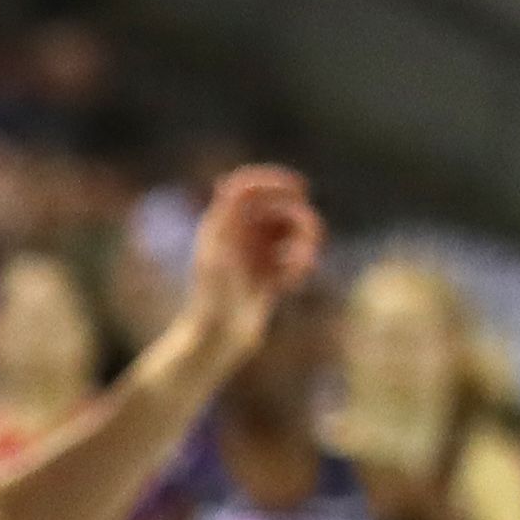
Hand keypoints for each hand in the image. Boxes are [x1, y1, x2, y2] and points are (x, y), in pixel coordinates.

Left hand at [179, 163, 325, 346]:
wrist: (218, 338)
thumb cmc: (213, 297)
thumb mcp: (217, 252)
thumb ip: (226, 216)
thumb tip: (230, 181)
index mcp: (222, 224)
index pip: (247, 186)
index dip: (274, 181)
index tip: (300, 189)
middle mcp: (240, 233)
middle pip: (282, 205)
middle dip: (301, 221)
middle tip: (307, 246)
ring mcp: (257, 252)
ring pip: (297, 229)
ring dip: (307, 245)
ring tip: (301, 269)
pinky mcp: (271, 272)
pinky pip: (298, 256)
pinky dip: (300, 265)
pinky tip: (291, 284)